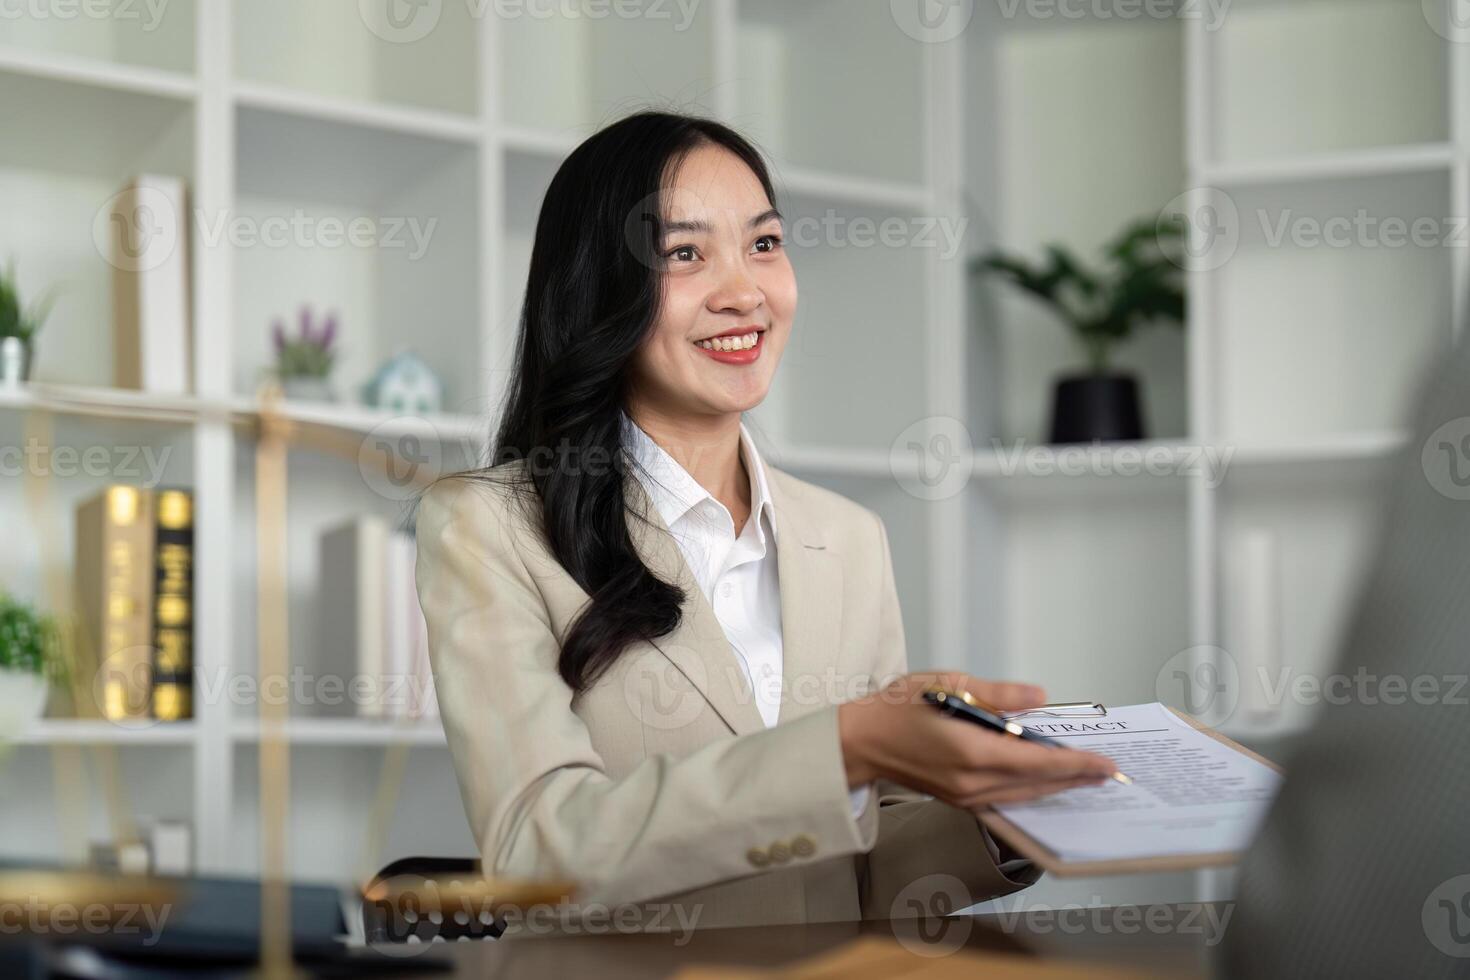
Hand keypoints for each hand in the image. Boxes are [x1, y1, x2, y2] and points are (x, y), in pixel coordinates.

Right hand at [837, 672, 1119, 809]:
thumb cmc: (899, 707)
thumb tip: (1038, 697)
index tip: (1104, 763)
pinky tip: (1046, 781)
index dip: (1076, 764)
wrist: (863, 741)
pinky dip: (1033, 790)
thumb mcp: (948, 682)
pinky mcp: (961, 801)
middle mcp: (972, 781)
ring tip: (1086, 776)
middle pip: (1038, 784)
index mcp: (971, 750)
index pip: (1037, 761)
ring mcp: (966, 796)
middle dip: (1075, 777)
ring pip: (1025, 795)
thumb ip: (998, 694)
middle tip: (1107, 772)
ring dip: (1057, 786)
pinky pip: (1008, 798)